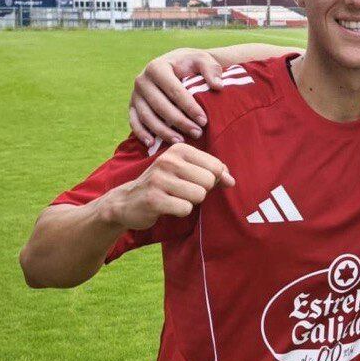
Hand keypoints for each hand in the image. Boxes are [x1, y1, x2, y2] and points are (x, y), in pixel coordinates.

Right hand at [101, 143, 234, 230]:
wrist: (127, 201)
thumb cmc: (164, 185)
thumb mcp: (186, 171)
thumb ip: (212, 173)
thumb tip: (232, 181)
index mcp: (179, 149)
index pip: (216, 166)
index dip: (214, 180)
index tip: (198, 182)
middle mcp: (168, 160)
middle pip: (209, 181)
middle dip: (201, 191)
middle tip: (183, 192)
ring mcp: (159, 179)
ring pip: (199, 195)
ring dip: (191, 202)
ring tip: (175, 198)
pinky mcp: (154, 199)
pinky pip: (186, 208)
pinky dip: (181, 211)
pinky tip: (168, 206)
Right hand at [129, 49, 224, 146]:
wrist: (175, 64)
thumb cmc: (190, 64)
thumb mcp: (202, 60)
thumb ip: (211, 70)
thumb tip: (217, 86)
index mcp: (157, 67)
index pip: (174, 91)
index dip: (189, 107)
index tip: (204, 121)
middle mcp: (142, 80)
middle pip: (160, 106)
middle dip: (179, 122)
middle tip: (197, 133)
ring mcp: (135, 94)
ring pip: (147, 116)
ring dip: (163, 131)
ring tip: (181, 142)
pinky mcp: (132, 106)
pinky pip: (134, 121)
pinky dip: (141, 133)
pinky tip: (153, 144)